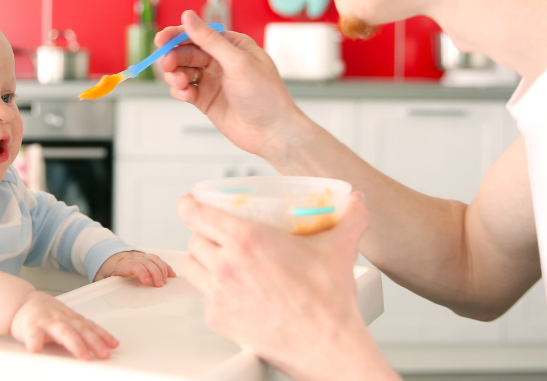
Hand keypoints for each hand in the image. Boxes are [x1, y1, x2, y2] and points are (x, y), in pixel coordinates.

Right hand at [10, 291, 118, 359]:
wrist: (23, 301)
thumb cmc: (48, 313)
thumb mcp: (68, 320)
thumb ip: (82, 331)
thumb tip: (102, 345)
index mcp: (72, 318)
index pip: (91, 327)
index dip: (103, 335)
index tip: (114, 345)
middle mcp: (62, 319)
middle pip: (81, 330)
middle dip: (94, 342)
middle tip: (104, 354)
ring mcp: (47, 322)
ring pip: (63, 332)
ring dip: (75, 344)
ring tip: (83, 356)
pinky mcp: (30, 327)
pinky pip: (33, 336)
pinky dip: (36, 344)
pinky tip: (39, 352)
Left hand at [94, 250, 176, 286]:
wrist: (107, 257)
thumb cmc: (106, 271)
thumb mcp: (101, 279)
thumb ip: (106, 286)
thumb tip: (112, 297)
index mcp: (120, 263)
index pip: (133, 264)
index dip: (141, 271)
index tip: (147, 281)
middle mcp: (132, 257)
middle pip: (146, 262)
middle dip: (155, 273)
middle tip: (159, 285)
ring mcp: (140, 256)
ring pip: (154, 259)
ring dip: (162, 269)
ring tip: (165, 282)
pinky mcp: (146, 258)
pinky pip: (158, 260)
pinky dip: (166, 267)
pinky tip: (171, 275)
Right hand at [155, 10, 307, 158]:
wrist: (271, 132)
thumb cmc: (265, 96)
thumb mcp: (237, 62)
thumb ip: (210, 40)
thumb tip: (189, 17)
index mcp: (232, 45)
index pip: (199, 33)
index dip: (178, 35)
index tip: (161, 40)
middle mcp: (221, 61)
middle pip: (187, 52)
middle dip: (174, 58)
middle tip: (168, 66)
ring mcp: (213, 81)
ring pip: (183, 71)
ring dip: (176, 75)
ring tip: (181, 83)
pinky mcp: (206, 100)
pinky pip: (185, 90)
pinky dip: (180, 91)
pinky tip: (185, 95)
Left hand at [176, 192, 397, 379]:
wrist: (325, 344)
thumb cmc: (326, 301)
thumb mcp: (340, 248)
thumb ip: (350, 218)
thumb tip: (357, 202)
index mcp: (246, 241)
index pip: (196, 213)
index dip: (189, 204)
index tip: (192, 202)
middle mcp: (226, 266)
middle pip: (193, 239)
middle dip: (203, 233)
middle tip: (218, 234)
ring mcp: (219, 295)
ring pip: (192, 267)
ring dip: (202, 260)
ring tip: (221, 259)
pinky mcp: (219, 319)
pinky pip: (204, 298)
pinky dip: (214, 291)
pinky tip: (233, 290)